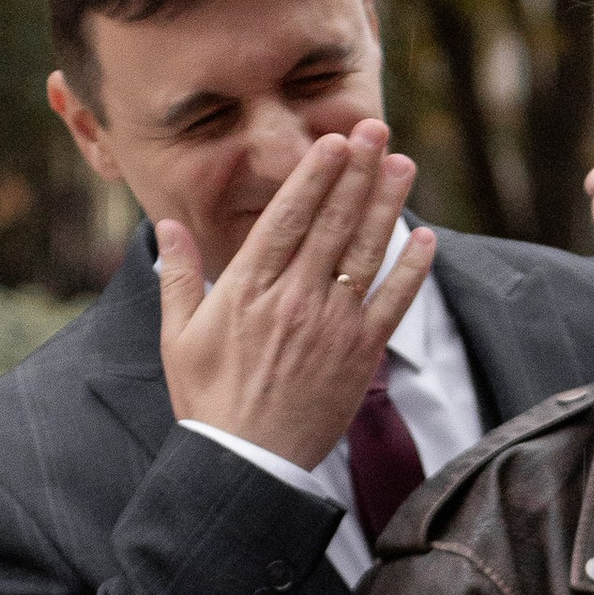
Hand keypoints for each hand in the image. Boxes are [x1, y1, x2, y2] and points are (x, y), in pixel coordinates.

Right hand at [156, 120, 436, 468]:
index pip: (288, 217)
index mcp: (249, 289)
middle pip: (333, 222)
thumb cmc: (207, 402)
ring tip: (402, 163)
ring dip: (387, 204)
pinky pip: (393, 303)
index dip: (315, 175)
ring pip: (366, 251)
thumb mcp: (178, 337)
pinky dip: (412, 269)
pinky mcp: (361, 355)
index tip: (334, 141)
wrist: (247, 465)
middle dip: (357, 171)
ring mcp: (332, 325)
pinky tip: (425, 237)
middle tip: (376, 129)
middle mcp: (295, 298)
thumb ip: (178, 277)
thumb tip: (168, 226)